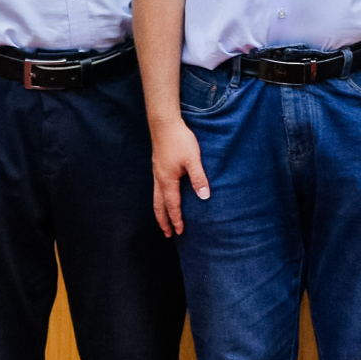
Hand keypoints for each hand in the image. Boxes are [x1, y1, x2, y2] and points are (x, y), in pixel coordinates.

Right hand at [150, 117, 207, 236]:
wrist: (165, 125)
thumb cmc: (180, 141)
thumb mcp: (193, 159)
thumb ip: (199, 178)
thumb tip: (204, 197)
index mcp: (168, 181)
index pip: (172, 205)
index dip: (176, 219)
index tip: (180, 231)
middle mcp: (159, 180)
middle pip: (159, 206)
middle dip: (164, 221)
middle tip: (168, 234)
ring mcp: (157, 174)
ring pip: (156, 198)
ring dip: (160, 212)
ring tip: (163, 221)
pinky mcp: (158, 167)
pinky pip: (156, 190)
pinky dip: (159, 200)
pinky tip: (164, 199)